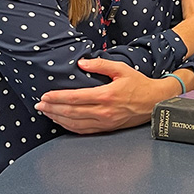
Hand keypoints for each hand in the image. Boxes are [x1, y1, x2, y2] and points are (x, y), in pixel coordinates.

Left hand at [34, 58, 177, 133]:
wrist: (154, 102)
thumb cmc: (139, 84)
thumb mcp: (122, 69)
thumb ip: (100, 64)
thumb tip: (81, 63)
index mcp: (106, 95)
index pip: (75, 98)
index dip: (57, 97)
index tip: (45, 95)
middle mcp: (104, 111)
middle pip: (71, 112)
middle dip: (52, 108)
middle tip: (39, 105)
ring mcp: (105, 121)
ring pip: (74, 123)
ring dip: (57, 118)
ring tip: (46, 112)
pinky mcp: (106, 128)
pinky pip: (83, 130)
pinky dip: (69, 126)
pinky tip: (61, 121)